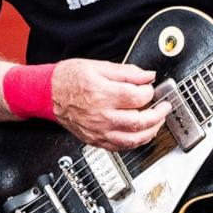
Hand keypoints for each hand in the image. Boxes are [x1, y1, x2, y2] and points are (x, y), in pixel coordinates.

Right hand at [50, 58, 170, 150]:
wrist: (47, 94)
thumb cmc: (68, 79)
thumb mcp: (97, 66)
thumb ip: (126, 71)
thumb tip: (147, 75)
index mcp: (102, 93)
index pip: (137, 97)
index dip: (149, 91)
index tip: (150, 88)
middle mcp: (101, 115)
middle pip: (138, 121)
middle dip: (157, 115)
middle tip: (164, 107)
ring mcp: (98, 130)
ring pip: (132, 139)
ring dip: (150, 131)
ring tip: (157, 122)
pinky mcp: (95, 140)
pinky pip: (119, 147)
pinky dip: (134, 142)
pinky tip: (141, 134)